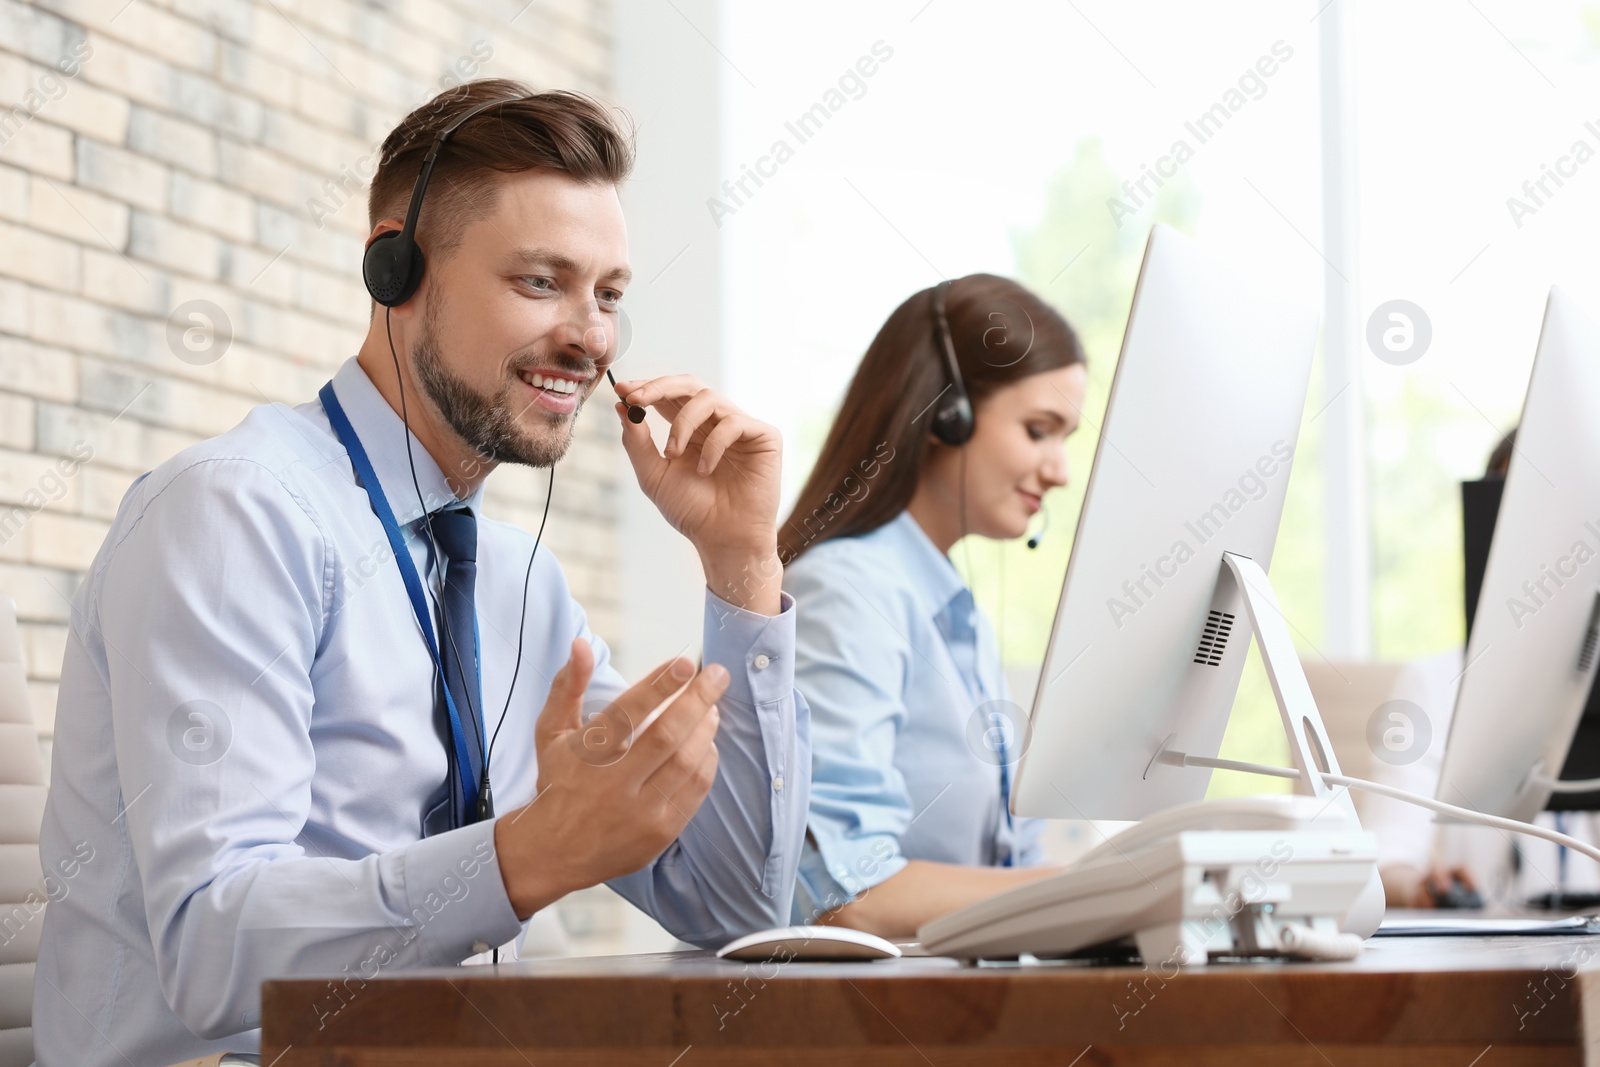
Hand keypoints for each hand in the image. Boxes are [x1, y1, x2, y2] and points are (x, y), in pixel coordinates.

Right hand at [494, 638, 726, 918]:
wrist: (554, 850)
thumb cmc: (558, 781)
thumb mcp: (551, 732)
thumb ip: (568, 686)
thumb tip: (581, 644)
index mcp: (586, 753)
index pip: (628, 712)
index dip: (660, 685)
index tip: (686, 664)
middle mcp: (613, 782)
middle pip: (666, 735)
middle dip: (698, 700)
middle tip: (718, 674)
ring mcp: (639, 811)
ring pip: (686, 763)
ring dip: (706, 730)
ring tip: (712, 708)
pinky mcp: (659, 832)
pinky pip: (695, 791)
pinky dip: (706, 762)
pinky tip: (706, 744)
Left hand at [613, 375, 782, 613]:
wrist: (723, 539)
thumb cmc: (692, 511)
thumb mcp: (654, 476)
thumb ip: (637, 443)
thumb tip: (622, 408)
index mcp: (692, 430)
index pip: (670, 396)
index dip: (647, 387)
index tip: (622, 390)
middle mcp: (716, 423)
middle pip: (690, 385)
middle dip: (659, 387)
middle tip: (637, 398)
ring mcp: (741, 428)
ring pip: (708, 399)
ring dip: (683, 424)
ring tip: (673, 454)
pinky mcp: (764, 437)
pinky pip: (733, 423)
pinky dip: (712, 445)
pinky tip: (705, 469)